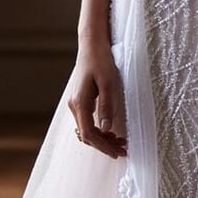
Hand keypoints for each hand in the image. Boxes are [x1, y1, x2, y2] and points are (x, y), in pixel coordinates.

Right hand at [67, 38, 126, 157]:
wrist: (92, 44)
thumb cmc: (100, 60)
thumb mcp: (108, 82)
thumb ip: (107, 105)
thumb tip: (106, 128)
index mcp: (80, 103)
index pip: (89, 134)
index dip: (102, 146)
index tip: (117, 153)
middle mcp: (75, 105)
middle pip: (86, 135)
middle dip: (104, 145)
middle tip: (123, 150)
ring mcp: (76, 103)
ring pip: (86, 130)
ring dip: (102, 139)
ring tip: (120, 142)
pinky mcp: (81, 100)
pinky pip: (87, 122)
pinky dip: (99, 130)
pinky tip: (111, 131)